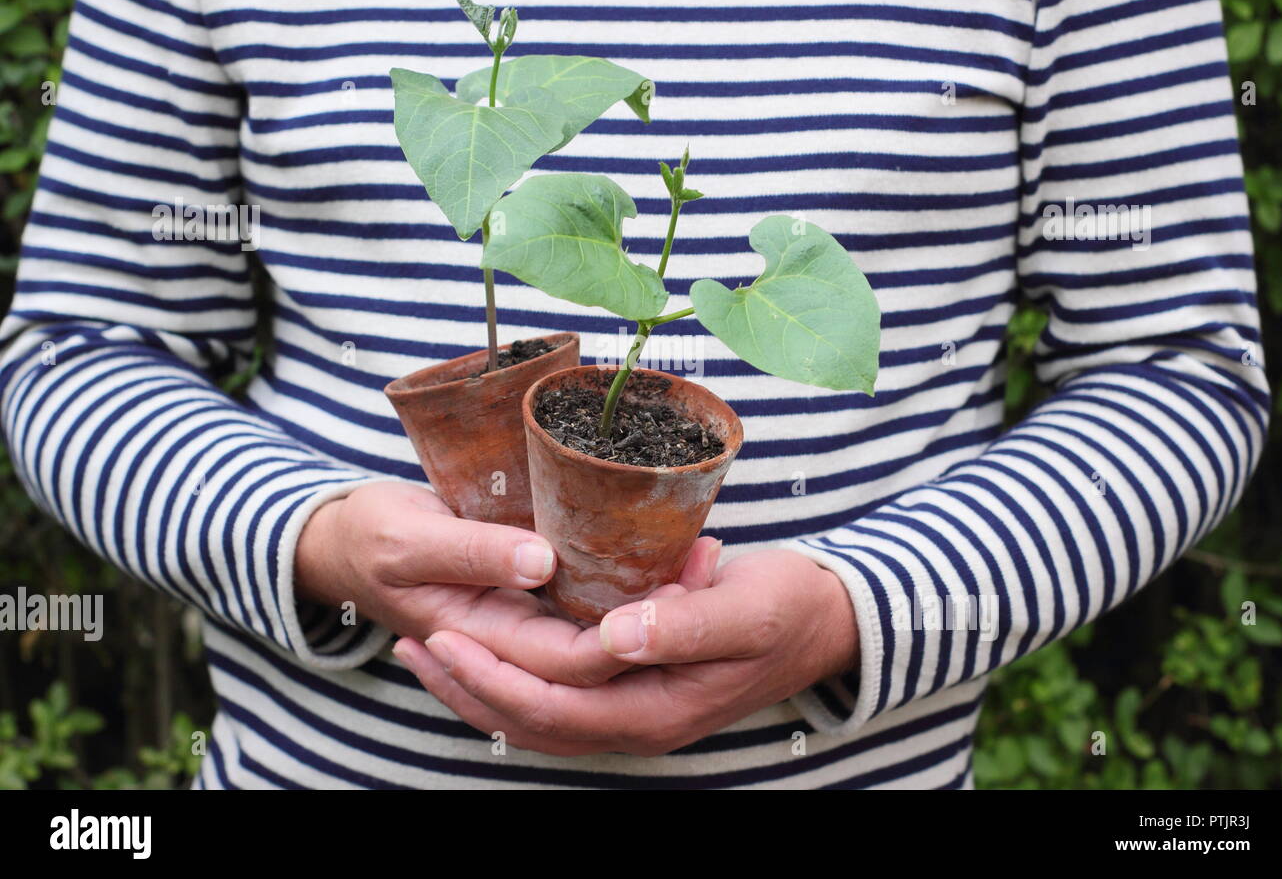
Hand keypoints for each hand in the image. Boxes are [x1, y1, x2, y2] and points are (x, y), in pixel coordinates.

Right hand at [295, 481, 719, 685]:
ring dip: (648, 608)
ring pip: (595, 636)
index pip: (569, 660)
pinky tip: (661, 558)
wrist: (340, 539)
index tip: (676, 592)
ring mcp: (517, 624)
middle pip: (596, 657)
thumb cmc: (367, 535)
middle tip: (707, 568)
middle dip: (655, 622)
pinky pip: (581, 612)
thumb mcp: (408, 538)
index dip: (625, 635)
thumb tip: (540, 561)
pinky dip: (623, 593)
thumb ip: (471, 551)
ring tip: (701, 560)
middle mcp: (507, 641)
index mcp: (480, 637)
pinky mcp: (523, 599)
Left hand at [392, 548, 857, 755]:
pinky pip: (557, 699)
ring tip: (424, 655)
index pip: (553, 706)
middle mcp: (637, 721)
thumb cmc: (786, 606)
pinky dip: (512, 680)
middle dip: (467, 688)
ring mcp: (634, 711)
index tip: (445, 635)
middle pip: (531, 721)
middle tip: (410, 645)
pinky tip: (487, 651)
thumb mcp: (744, 609)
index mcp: (656, 707)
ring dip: (479, 689)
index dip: (494, 676)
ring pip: (538, 716)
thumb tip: (617, 637)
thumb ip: (683, 625)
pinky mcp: (634, 690)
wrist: (825, 620)